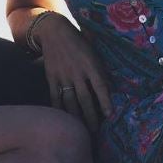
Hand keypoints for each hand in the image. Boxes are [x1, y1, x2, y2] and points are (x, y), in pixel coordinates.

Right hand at [35, 13, 112, 131]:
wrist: (54, 31)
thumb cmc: (79, 41)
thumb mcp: (93, 52)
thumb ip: (100, 69)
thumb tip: (111, 87)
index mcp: (90, 64)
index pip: (100, 86)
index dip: (105, 101)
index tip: (110, 115)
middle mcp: (76, 71)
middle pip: (84, 98)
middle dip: (91, 116)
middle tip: (96, 130)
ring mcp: (63, 75)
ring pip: (70, 101)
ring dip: (76, 117)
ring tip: (81, 129)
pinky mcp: (51, 77)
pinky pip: (55, 96)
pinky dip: (59, 109)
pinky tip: (63, 119)